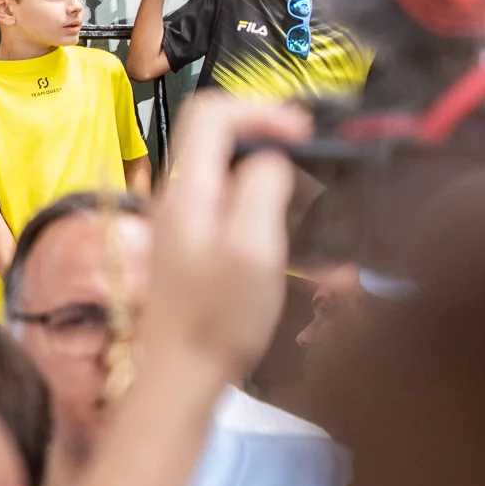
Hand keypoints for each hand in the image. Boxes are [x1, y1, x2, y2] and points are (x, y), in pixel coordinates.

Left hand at [144, 92, 306, 379]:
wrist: (181, 374)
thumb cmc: (217, 318)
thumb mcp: (251, 246)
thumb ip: (259, 189)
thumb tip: (270, 157)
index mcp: (185, 189)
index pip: (210, 113)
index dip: (259, 111)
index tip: (302, 133)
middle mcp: (175, 197)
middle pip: (214, 136)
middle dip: (265, 135)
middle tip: (309, 156)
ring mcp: (180, 221)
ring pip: (223, 170)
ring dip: (265, 172)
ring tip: (304, 193)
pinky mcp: (191, 246)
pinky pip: (226, 204)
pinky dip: (259, 203)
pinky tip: (285, 230)